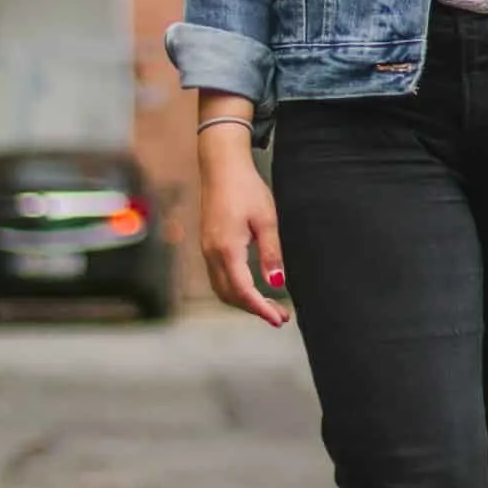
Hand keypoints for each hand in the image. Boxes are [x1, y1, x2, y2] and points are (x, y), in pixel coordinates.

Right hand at [198, 134, 290, 327]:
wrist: (221, 167)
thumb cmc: (246, 188)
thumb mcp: (267, 219)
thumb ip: (271, 252)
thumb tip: (277, 283)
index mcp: (227, 248)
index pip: (243, 291)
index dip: (261, 309)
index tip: (278, 319)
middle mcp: (212, 253)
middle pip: (230, 296)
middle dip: (254, 309)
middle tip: (280, 316)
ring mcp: (206, 250)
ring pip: (222, 289)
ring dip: (244, 302)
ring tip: (269, 306)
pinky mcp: (208, 245)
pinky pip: (218, 278)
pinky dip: (235, 290)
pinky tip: (252, 289)